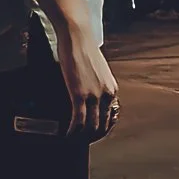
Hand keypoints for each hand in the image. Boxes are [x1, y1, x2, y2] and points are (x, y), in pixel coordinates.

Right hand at [55, 24, 119, 139]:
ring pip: (90, 126)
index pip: (110, 117)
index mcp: (112, 89)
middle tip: (80, 142)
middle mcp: (107, 94)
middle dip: (91, 137)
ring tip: (72, 140)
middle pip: (102, 125)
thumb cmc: (84, 50)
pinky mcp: (80, 94)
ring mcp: (94, 95)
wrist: (78, 37)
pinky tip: (67, 134)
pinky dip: (72, 131)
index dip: (101, 129)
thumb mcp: (96, 71)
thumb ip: (96, 85)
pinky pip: (78, 120)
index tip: (92, 135)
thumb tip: (88, 93)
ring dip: (81, 137)